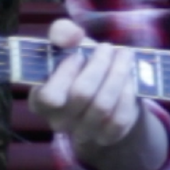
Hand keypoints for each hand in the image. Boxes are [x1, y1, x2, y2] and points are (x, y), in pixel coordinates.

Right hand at [27, 19, 145, 150]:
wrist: (104, 89)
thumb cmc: (80, 65)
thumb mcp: (68, 44)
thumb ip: (62, 32)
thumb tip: (72, 35)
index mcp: (40, 100)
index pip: (49, 95)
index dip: (66, 71)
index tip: (79, 53)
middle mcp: (58, 121)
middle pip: (81, 94)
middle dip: (100, 65)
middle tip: (108, 48)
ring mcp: (82, 132)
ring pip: (103, 105)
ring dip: (118, 75)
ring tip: (124, 56)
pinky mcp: (107, 137)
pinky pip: (120, 118)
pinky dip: (128, 94)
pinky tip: (129, 79)